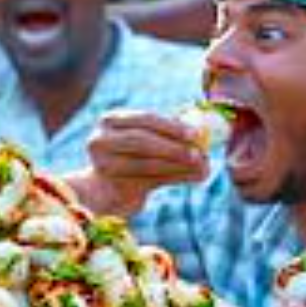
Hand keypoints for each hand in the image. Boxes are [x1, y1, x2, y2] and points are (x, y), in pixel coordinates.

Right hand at [76, 110, 208, 215]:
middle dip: (173, 147)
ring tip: (202, 166)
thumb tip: (205, 130)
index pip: (143, 119)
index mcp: (110, 120)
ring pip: (147, 164)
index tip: (196, 133)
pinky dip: (176, 178)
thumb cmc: (135, 155)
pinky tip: (194, 176)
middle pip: (140, 141)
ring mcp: (104, 165)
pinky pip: (150, 181)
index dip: (171, 126)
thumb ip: (171, 131)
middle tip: (198, 153)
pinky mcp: (114, 186)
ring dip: (179, 165)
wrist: (109, 187)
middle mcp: (100, 140)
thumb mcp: (147, 137)